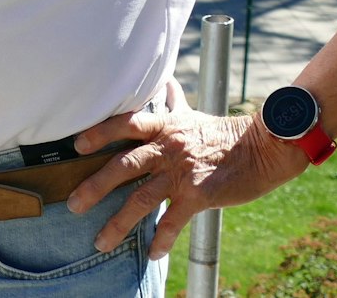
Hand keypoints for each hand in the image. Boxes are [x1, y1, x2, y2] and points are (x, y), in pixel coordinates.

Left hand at [66, 108, 308, 258]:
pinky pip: (173, 221)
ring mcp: (181, 173)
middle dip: (95, 186)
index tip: (76, 145)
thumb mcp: (194, 116)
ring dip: (118, 223)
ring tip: (100, 242)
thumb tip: (165, 83)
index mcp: (165, 126)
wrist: (263, 149)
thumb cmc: (225, 134)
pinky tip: (152, 253)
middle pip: (123, 165)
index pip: (125, 124)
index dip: (100, 133)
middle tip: (73, 204)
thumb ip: (174, 104)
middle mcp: (168, 148)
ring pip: (141, 199)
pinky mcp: (198, 195)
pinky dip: (162, 239)